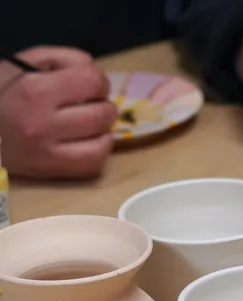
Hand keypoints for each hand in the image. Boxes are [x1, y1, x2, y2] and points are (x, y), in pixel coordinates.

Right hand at [0, 47, 116, 178]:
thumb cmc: (2, 93)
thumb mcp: (24, 64)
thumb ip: (63, 59)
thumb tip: (94, 70)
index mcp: (34, 91)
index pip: (92, 82)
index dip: (98, 80)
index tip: (90, 84)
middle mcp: (41, 123)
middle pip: (102, 113)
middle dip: (102, 104)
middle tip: (89, 104)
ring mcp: (46, 151)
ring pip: (103, 139)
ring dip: (103, 127)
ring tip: (89, 121)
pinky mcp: (50, 169)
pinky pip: (94, 162)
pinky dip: (100, 149)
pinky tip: (89, 139)